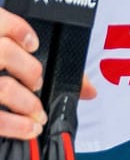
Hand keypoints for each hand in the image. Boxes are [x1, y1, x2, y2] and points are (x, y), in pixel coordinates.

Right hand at [0, 7, 93, 140]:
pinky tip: (27, 129)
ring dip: (26, 103)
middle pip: (2, 53)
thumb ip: (38, 67)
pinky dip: (12, 125)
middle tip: (36, 83)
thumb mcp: (6, 55)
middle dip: (29, 70)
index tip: (33, 45)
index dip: (18, 30)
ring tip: (36, 114)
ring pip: (0, 87)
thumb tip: (90, 90)